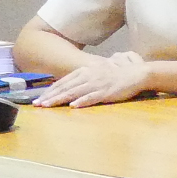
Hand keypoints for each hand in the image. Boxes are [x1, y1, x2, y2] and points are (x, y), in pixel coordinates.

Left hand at [33, 51, 151, 107]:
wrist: (139, 73)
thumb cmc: (121, 73)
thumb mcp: (101, 71)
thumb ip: (89, 75)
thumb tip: (78, 82)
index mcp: (86, 71)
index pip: (64, 81)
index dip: (51, 90)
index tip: (40, 97)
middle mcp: (89, 76)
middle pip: (65, 87)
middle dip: (50, 96)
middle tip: (37, 104)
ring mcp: (97, 84)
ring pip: (74, 92)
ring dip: (59, 99)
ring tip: (47, 106)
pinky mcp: (107, 92)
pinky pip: (92, 97)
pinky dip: (82, 101)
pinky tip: (73, 106)